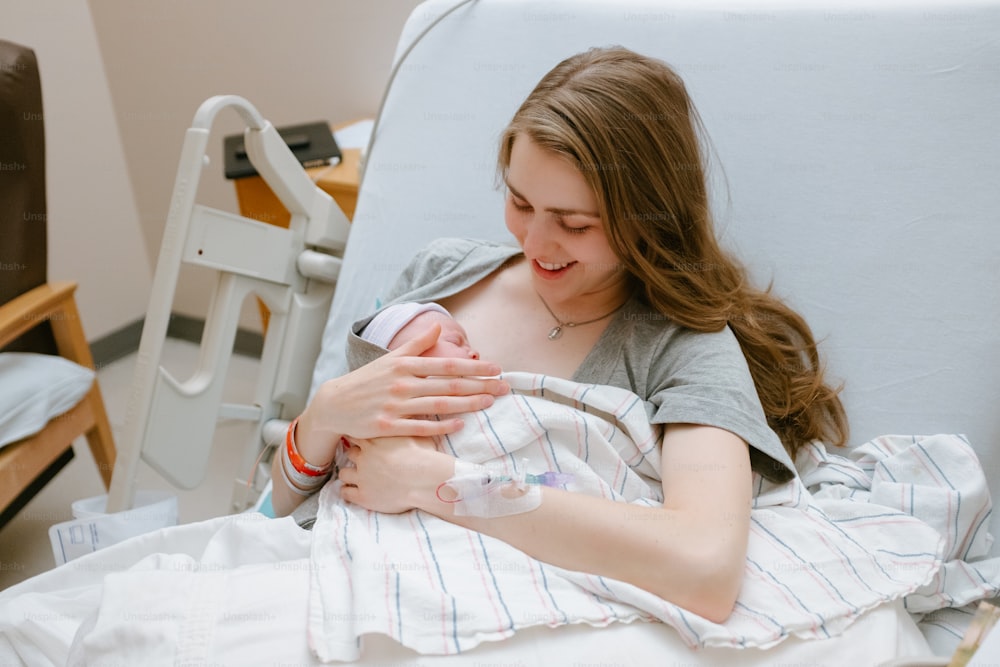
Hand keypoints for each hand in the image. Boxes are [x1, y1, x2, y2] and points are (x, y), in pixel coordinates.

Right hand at [307, 322, 508, 441]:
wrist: (335, 403)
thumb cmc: (367, 380)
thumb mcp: (390, 358)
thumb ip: (416, 343)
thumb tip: (437, 326)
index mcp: (404, 365)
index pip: (446, 365)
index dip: (473, 367)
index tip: (496, 369)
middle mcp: (402, 384)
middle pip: (449, 385)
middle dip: (480, 386)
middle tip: (504, 388)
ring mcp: (395, 406)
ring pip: (439, 405)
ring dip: (467, 404)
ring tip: (489, 403)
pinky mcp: (388, 426)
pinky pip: (420, 427)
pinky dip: (441, 426)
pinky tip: (460, 424)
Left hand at [337, 435, 454, 513]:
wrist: (425, 480)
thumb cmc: (424, 456)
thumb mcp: (417, 433)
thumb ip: (407, 424)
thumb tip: (410, 414)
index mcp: (374, 440)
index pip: (357, 434)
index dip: (361, 437)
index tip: (364, 440)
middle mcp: (364, 457)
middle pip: (350, 453)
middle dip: (356, 456)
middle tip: (364, 459)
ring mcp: (362, 477)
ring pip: (344, 473)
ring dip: (350, 474)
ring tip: (358, 476)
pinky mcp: (363, 496)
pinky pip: (346, 492)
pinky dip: (348, 491)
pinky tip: (354, 491)